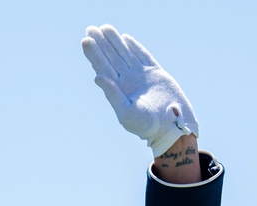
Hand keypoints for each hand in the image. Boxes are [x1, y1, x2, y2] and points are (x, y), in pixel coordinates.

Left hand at [82, 25, 197, 156]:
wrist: (170, 127)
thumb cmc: (147, 125)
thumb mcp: (126, 112)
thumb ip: (112, 94)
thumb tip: (97, 76)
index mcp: (118, 91)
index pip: (103, 68)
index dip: (94, 54)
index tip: (86, 40)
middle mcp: (127, 82)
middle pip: (111, 58)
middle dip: (101, 44)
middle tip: (90, 28)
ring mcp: (141, 77)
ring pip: (125, 54)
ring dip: (115, 41)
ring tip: (105, 27)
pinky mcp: (155, 74)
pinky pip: (143, 56)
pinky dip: (135, 47)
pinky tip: (125, 39)